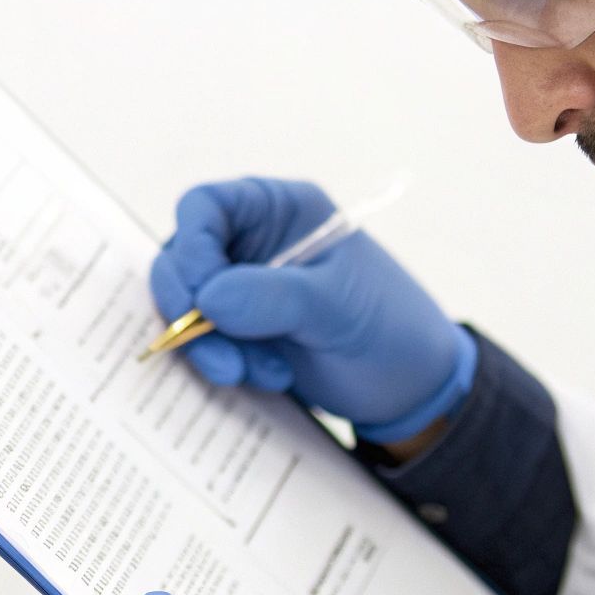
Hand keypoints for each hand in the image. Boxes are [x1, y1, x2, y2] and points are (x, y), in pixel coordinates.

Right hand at [150, 178, 472, 440]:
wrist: (412, 387)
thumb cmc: (389, 329)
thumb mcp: (338, 308)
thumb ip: (273, 296)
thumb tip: (206, 299)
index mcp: (281, 209)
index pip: (205, 207)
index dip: (192, 248)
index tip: (204, 299)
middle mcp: (253, 241)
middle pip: (182, 258)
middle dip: (192, 309)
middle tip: (221, 355)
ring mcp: (242, 287)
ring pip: (185, 305)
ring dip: (208, 345)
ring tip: (259, 373)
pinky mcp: (239, 330)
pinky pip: (200, 339)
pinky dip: (220, 362)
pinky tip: (268, 377)